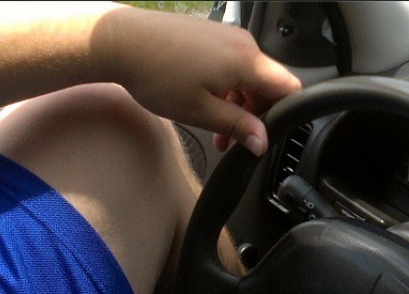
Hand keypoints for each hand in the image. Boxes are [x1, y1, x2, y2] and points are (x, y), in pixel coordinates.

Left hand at [98, 5, 301, 155]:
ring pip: (248, 78)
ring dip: (238, 107)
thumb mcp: (203, 112)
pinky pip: (231, 66)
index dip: (284, 115)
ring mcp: (226, 37)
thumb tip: (263, 141)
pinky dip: (226, 90)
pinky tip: (206, 106)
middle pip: (267, 86)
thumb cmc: (156, 73)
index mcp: (247, 62)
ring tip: (215, 130)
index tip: (267, 134)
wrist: (119, 41)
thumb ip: (239, 127)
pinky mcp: (211, 36)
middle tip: (233, 140)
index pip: (289, 88)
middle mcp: (242, 44)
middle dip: (254, 116)